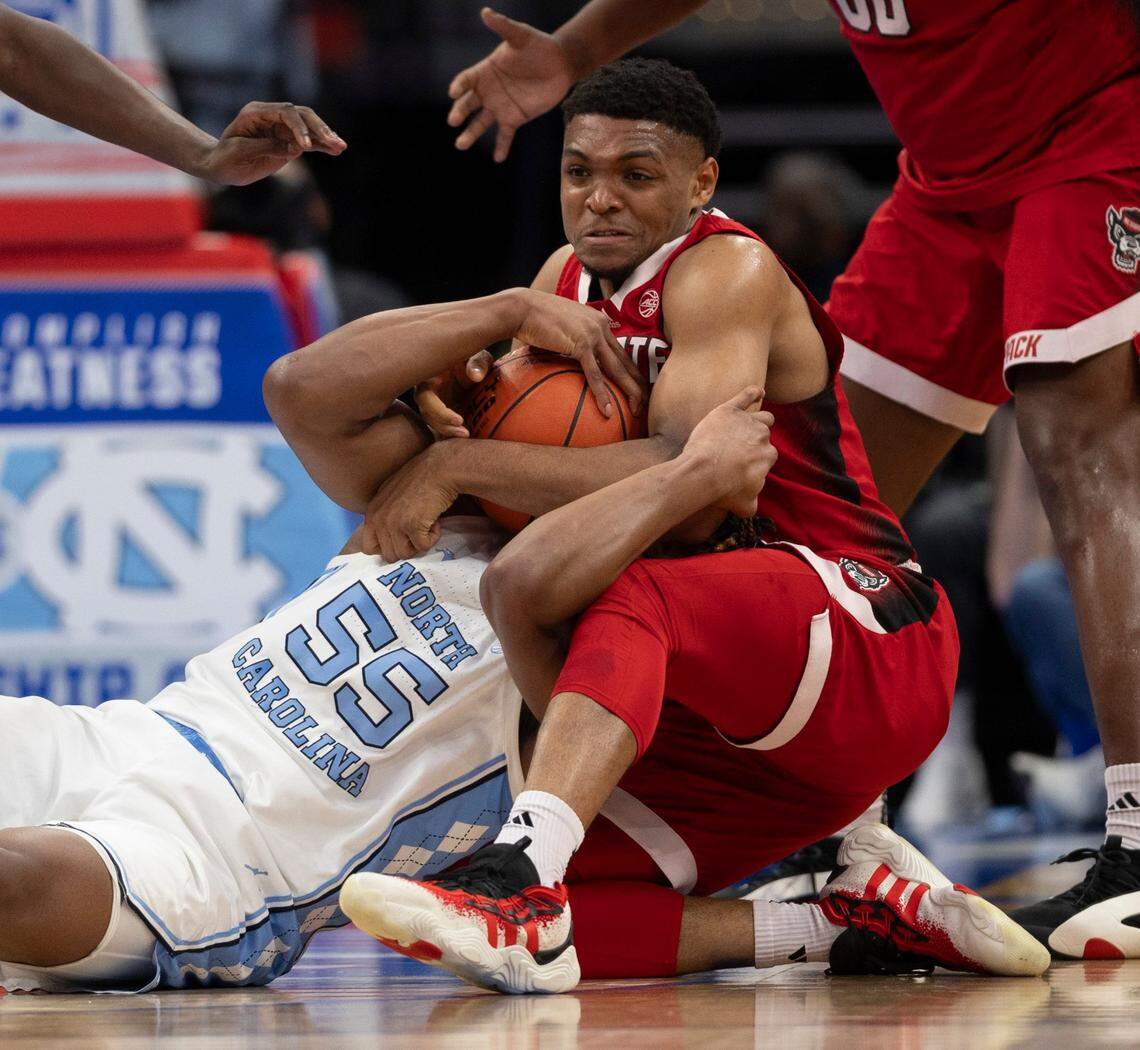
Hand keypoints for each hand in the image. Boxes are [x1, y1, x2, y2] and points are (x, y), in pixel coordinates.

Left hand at [198, 102, 346, 185]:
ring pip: (308, 126)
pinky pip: (308, 141)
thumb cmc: (225, 158)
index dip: (298, 127)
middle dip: (319, 128)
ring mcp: (281, 128)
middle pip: (301, 115)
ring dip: (325, 136)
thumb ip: (267, 148)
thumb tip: (295, 148)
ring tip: (341, 147)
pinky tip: (336, 150)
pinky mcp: (288, 141)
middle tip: (333, 142)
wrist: (220, 166)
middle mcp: (271, 116)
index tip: (306, 146)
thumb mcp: (241, 152)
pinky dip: (322, 145)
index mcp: (256, 113)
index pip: (285, 113)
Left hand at [362, 445, 457, 561]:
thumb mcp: (390, 495)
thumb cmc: (419, 478)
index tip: (401, 538)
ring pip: (406, 554)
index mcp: (371, 513)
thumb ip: (383, 514)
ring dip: (419, 542)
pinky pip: (423, 547)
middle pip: (390, 555)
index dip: (387, 547)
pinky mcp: (412, 526)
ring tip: (425, 524)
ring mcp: (394, 524)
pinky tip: (435, 521)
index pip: (369, 547)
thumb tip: (385, 537)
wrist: (438, 468)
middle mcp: (378, 520)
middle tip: (417, 531)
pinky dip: (433, 537)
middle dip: (406, 547)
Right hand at [415, 351, 492, 438]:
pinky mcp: (440, 411)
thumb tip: (475, 375)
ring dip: (447, 430)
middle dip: (443, 424)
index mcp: (428, 376)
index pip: (425, 397)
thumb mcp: (477, 355)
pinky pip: (440, 424)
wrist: (472, 364)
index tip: (460, 420)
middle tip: (464, 432)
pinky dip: (450, 431)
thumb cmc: (471, 357)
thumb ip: (477, 363)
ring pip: (432, 420)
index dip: (439, 411)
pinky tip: (463, 436)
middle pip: (426, 413)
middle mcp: (426, 390)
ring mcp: (432, 402)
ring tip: (466, 435)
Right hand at [447, 7, 575, 161]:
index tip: (455, 93)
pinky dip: (501, 147)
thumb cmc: (538, 46)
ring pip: (481, 123)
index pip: (467, 80)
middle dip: (460, 112)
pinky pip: (505, 135)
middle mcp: (488, 91)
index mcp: (485, 71)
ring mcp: (500, 106)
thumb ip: (503, 26)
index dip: (460, 86)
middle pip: (468, 104)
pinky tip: (497, 158)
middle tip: (453, 121)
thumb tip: (485, 12)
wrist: (560, 63)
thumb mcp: (520, 35)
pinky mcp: (514, 118)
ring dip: (470, 134)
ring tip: (460, 144)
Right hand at [513, 289, 646, 417]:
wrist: (521, 308)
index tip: (639, 387)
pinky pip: (595, 375)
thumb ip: (570, 342)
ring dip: (630, 392)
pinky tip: (607, 411)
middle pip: (625, 361)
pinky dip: (602, 394)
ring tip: (637, 411)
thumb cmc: (533, 320)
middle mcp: (601, 327)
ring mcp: (593, 335)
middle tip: (646, 404)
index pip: (620, 351)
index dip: (632, 371)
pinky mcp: (581, 344)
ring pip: (617, 369)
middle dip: (639, 384)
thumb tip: (567, 362)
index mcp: (598, 323)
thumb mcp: (560, 329)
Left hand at [681, 388, 777, 516]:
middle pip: (764, 435)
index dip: (755, 460)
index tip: (743, 466)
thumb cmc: (723, 490)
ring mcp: (747, 421)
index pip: (767, 454)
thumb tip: (752, 506)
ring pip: (761, 416)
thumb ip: (753, 503)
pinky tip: (757, 392)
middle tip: (738, 450)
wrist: (703, 472)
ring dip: (757, 420)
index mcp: (769, 455)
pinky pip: (746, 396)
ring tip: (747, 424)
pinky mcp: (729, 410)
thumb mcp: (744, 506)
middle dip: (755, 442)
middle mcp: (763, 436)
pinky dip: (753, 393)